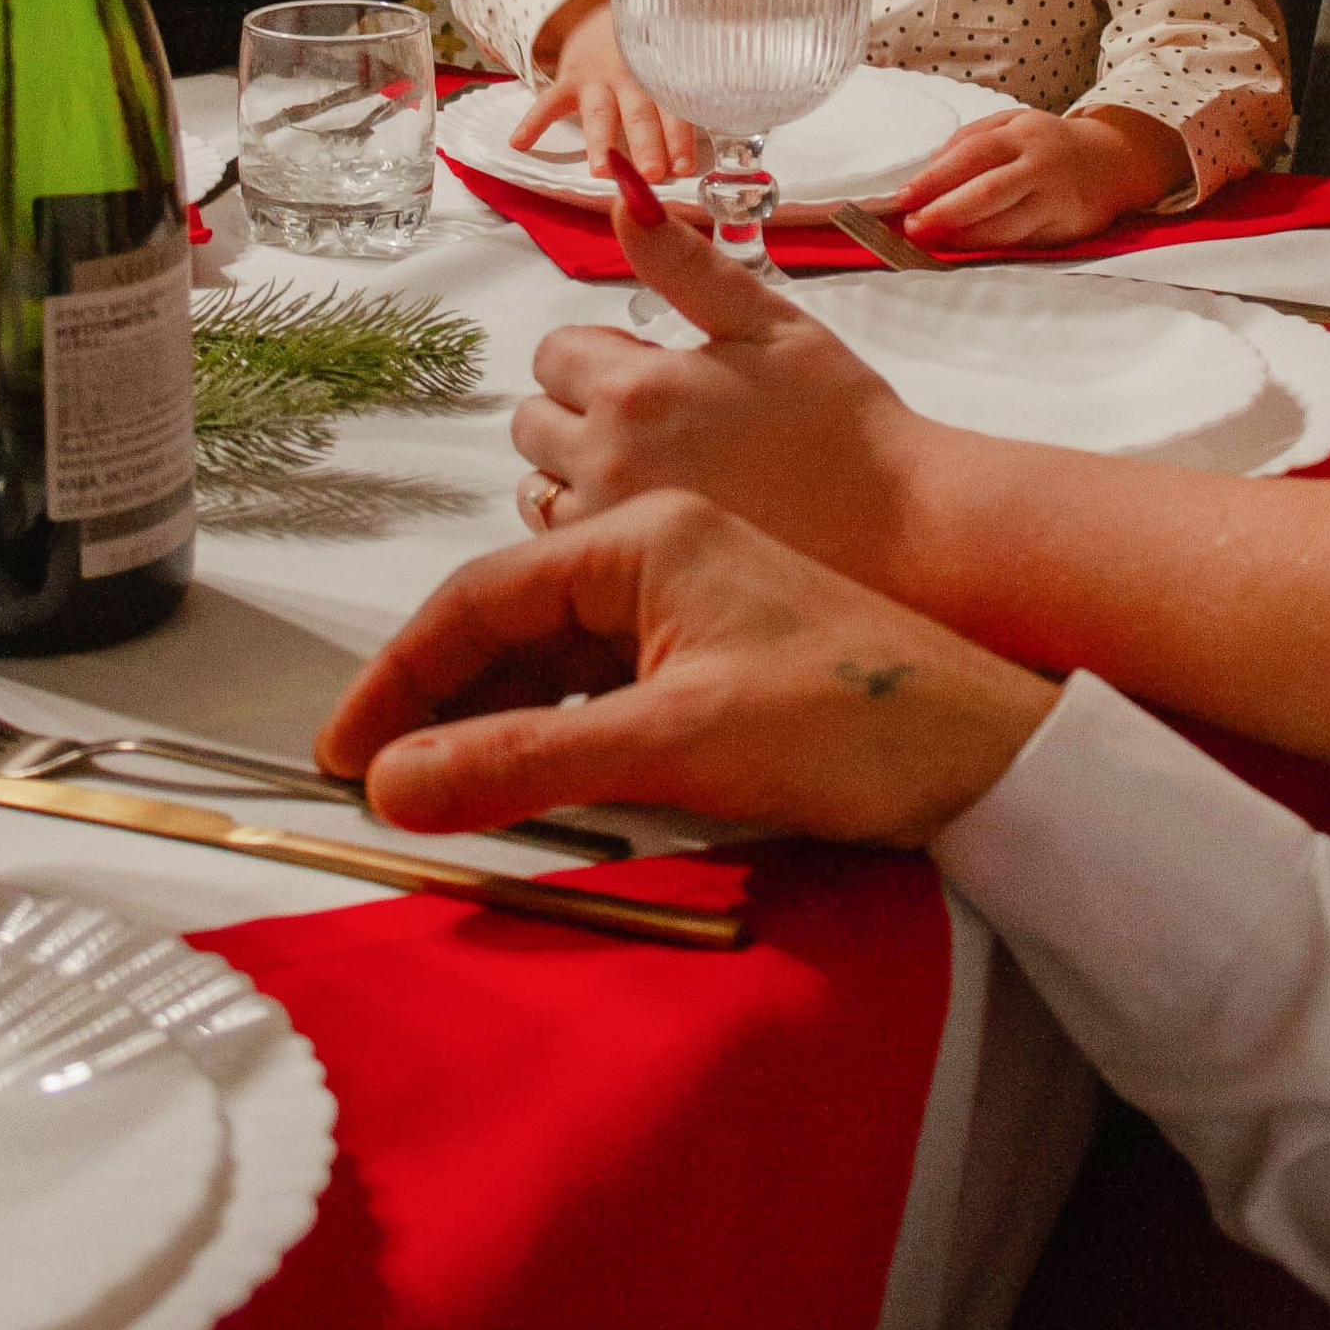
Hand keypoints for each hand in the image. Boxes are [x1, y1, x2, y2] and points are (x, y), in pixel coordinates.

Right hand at [318, 487, 1057, 848]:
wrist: (987, 751)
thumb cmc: (850, 719)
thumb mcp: (674, 744)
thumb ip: (526, 762)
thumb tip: (394, 784)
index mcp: (645, 533)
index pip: (481, 597)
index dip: (400, 677)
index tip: (342, 750)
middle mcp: (660, 548)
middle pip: (509, 622)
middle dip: (434, 702)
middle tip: (370, 785)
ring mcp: (690, 602)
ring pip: (552, 658)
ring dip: (488, 721)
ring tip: (429, 795)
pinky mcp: (715, 656)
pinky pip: (600, 685)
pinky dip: (548, 731)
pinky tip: (521, 781)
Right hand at [506, 0, 701, 184]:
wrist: (601, 16)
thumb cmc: (646, 54)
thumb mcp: (669, 64)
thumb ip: (684, 96)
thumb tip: (714, 139)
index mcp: (661, 79)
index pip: (674, 110)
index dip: (680, 138)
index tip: (684, 167)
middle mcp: (630, 78)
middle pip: (640, 114)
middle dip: (646, 145)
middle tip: (651, 174)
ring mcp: (596, 79)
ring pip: (599, 113)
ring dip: (600, 142)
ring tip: (600, 170)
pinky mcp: (568, 80)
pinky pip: (548, 102)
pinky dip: (533, 122)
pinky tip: (520, 143)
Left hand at [513, 183, 920, 569]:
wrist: (898, 529)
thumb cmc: (843, 421)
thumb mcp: (769, 322)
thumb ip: (682, 260)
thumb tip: (620, 191)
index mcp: (634, 389)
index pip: (554, 353)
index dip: (604, 354)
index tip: (658, 368)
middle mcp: (605, 461)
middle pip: (532, 420)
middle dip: (582, 409)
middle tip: (662, 420)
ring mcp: (611, 530)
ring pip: (539, 486)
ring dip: (577, 471)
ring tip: (660, 470)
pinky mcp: (628, 585)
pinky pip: (565, 549)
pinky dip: (591, 528)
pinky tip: (658, 517)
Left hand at [896, 104, 1185, 249]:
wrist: (1114, 162)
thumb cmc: (1048, 144)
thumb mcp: (1012, 124)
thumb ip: (970, 139)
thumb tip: (929, 168)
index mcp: (1023, 135)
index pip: (972, 154)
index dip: (935, 177)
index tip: (904, 197)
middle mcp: (1041, 167)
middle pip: (989, 192)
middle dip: (946, 212)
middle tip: (914, 227)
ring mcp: (1056, 202)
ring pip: (1006, 226)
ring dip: (966, 238)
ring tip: (934, 243)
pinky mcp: (1066, 231)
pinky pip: (1023, 244)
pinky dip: (991, 249)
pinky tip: (968, 251)